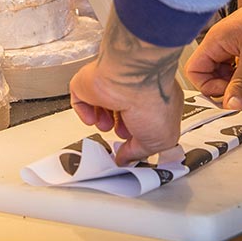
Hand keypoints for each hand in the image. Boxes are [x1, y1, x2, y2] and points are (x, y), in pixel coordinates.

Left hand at [70, 15, 183, 164]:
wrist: (128, 80)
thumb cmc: (151, 100)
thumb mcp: (160, 141)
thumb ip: (141, 153)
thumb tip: (128, 159)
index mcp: (154, 96)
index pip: (143, 115)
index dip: (136, 133)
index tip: (131, 146)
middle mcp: (132, 87)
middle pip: (120, 111)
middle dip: (118, 128)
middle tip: (119, 133)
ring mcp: (110, 83)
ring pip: (100, 105)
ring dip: (102, 122)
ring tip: (107, 125)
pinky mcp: (89, 82)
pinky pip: (81, 100)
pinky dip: (85, 113)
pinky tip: (94, 118)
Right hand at [185, 0, 241, 108]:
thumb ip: (241, 84)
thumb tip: (231, 105)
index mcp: (215, 40)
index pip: (194, 70)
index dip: (208, 86)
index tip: (227, 93)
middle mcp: (221, 41)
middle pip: (208, 72)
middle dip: (223, 86)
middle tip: (241, 93)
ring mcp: (234, 43)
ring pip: (223, 71)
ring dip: (235, 82)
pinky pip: (237, 66)